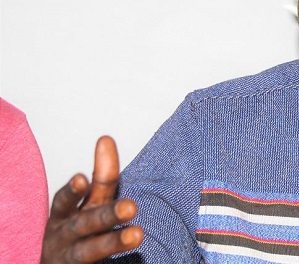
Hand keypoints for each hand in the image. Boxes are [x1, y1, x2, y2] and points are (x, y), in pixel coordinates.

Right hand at [41, 136, 143, 262]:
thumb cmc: (75, 231)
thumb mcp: (89, 202)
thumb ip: (101, 176)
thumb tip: (106, 139)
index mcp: (66, 213)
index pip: (73, 197)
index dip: (76, 189)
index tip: (81, 180)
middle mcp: (67, 233)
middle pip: (86, 223)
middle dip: (107, 215)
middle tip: (130, 206)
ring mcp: (71, 256)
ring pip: (90, 251)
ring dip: (113, 242)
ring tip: (137, 235)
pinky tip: (131, 256)